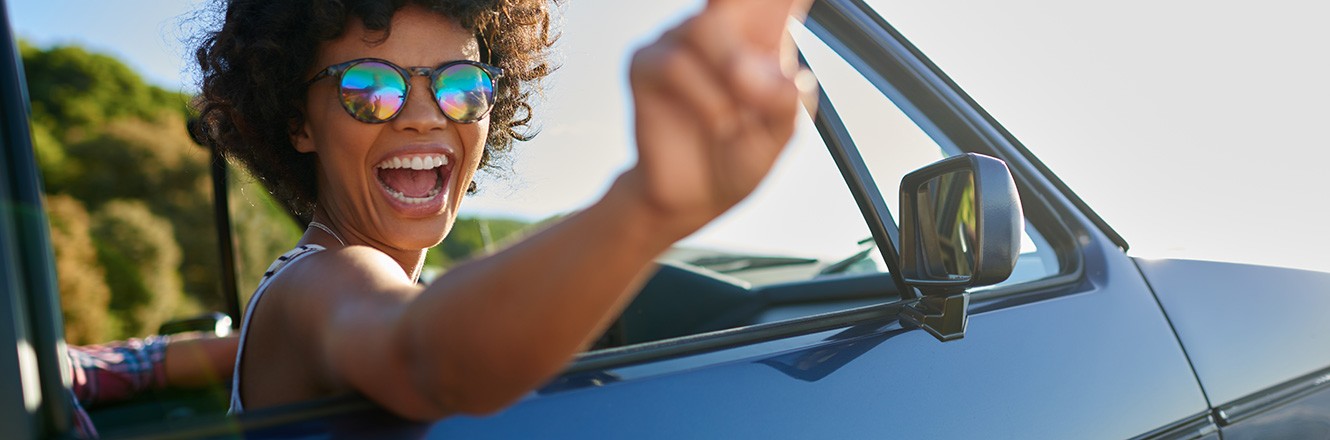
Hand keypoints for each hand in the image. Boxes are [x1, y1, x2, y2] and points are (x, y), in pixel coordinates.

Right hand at [623, 0, 814, 238]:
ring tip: (735, 122)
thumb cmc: (738, 157)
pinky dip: (702, 99)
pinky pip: (674, 64)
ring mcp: (680, 39)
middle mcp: (723, 25)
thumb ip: (785, 101)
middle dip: (748, 30)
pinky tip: (713, 123)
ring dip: (731, 82)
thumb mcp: (780, 133)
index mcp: (765, 33)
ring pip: (708, 29)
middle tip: (757, 81)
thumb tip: (767, 74)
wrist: (693, 198)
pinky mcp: (646, 62)